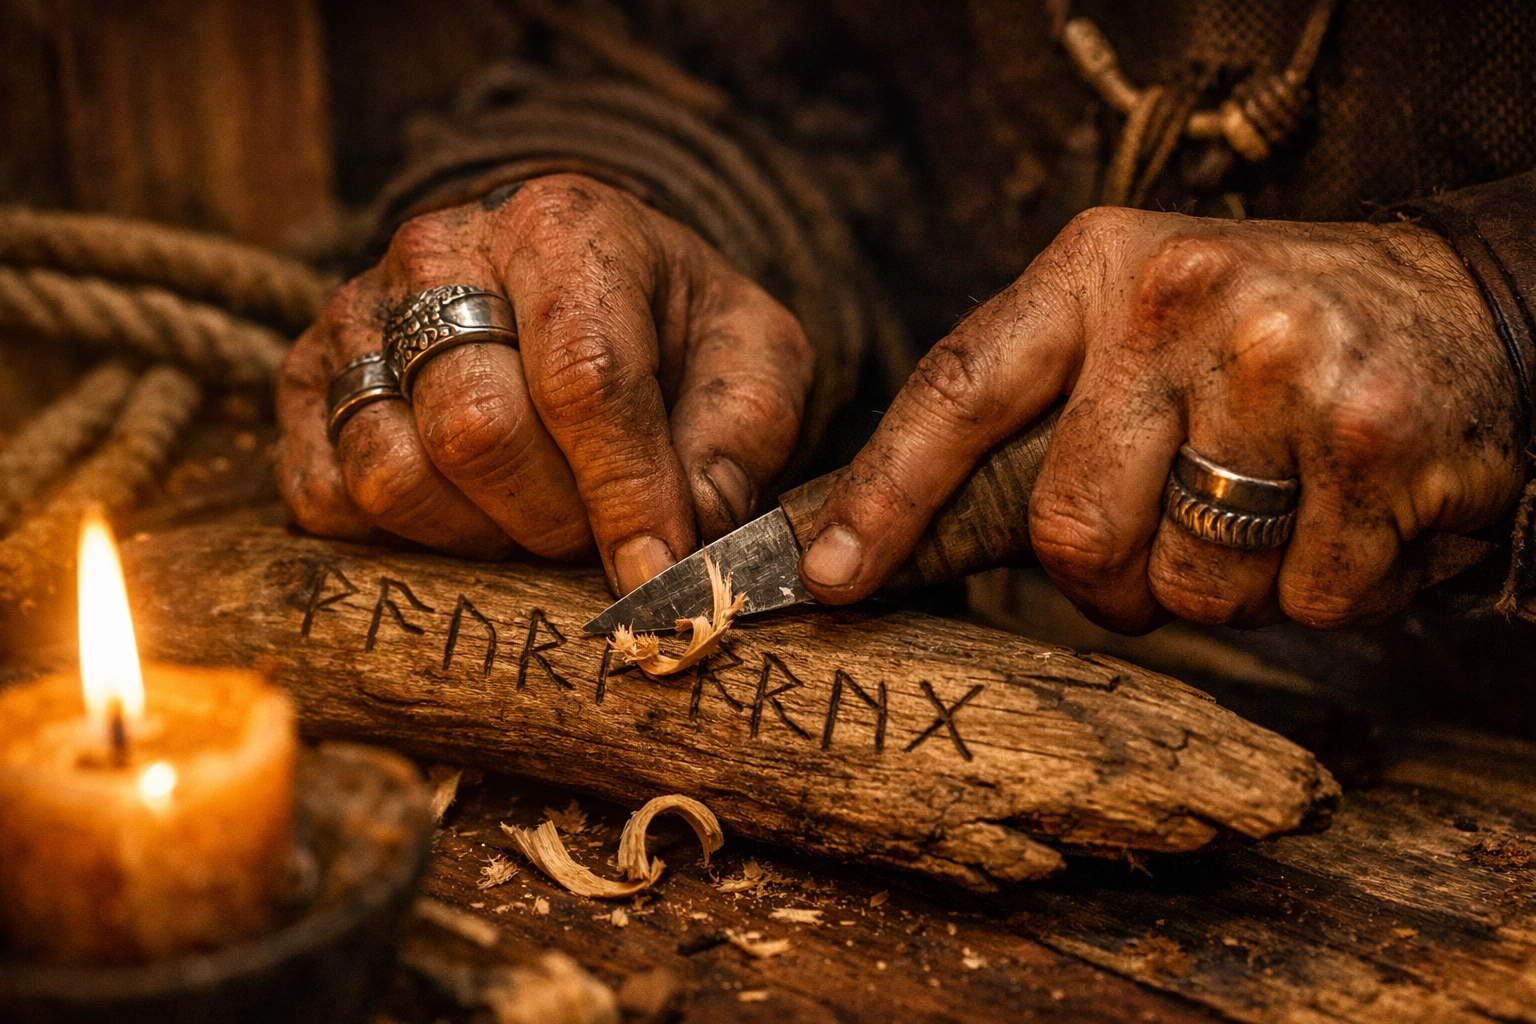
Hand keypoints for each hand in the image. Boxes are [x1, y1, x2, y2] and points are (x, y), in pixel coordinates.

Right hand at [277, 174, 812, 593]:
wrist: (587, 286)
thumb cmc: (677, 334)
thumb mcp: (750, 367)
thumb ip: (733, 448)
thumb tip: (674, 553)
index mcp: (563, 228)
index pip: (583, 378)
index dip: (623, 493)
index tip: (655, 577)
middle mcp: (437, 253)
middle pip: (475, 432)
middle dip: (552, 518)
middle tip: (595, 530)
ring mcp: (355, 315)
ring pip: (392, 474)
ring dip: (478, 535)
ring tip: (533, 513)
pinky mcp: (306, 381)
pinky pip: (324, 498)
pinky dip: (399, 538)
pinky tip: (466, 512)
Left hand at [800, 208, 1524, 630]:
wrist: (1456, 300)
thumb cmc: (1257, 331)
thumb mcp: (1128, 320)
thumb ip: (1029, 413)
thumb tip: (872, 539)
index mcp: (1095, 269)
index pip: (956, 392)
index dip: (883, 496)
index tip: (825, 577)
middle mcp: (1182, 303)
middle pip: (1073, 536)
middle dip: (1112, 576)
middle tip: (1175, 522)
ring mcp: (1286, 371)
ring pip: (1192, 590)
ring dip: (1227, 584)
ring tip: (1276, 497)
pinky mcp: (1381, 445)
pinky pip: (1307, 604)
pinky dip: (1326, 588)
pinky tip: (1350, 511)